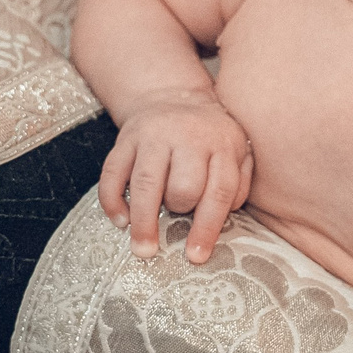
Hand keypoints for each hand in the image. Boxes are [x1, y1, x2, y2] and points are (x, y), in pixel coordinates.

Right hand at [98, 91, 253, 262]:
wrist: (174, 96)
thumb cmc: (209, 136)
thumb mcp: (237, 150)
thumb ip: (240, 182)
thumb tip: (227, 216)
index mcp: (221, 144)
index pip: (219, 191)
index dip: (207, 227)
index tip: (196, 256)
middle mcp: (187, 137)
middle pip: (183, 187)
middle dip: (179, 211)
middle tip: (175, 224)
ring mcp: (153, 136)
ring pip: (146, 182)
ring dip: (143, 220)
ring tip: (143, 249)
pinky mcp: (125, 138)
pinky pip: (112, 173)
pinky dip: (113, 200)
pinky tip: (121, 221)